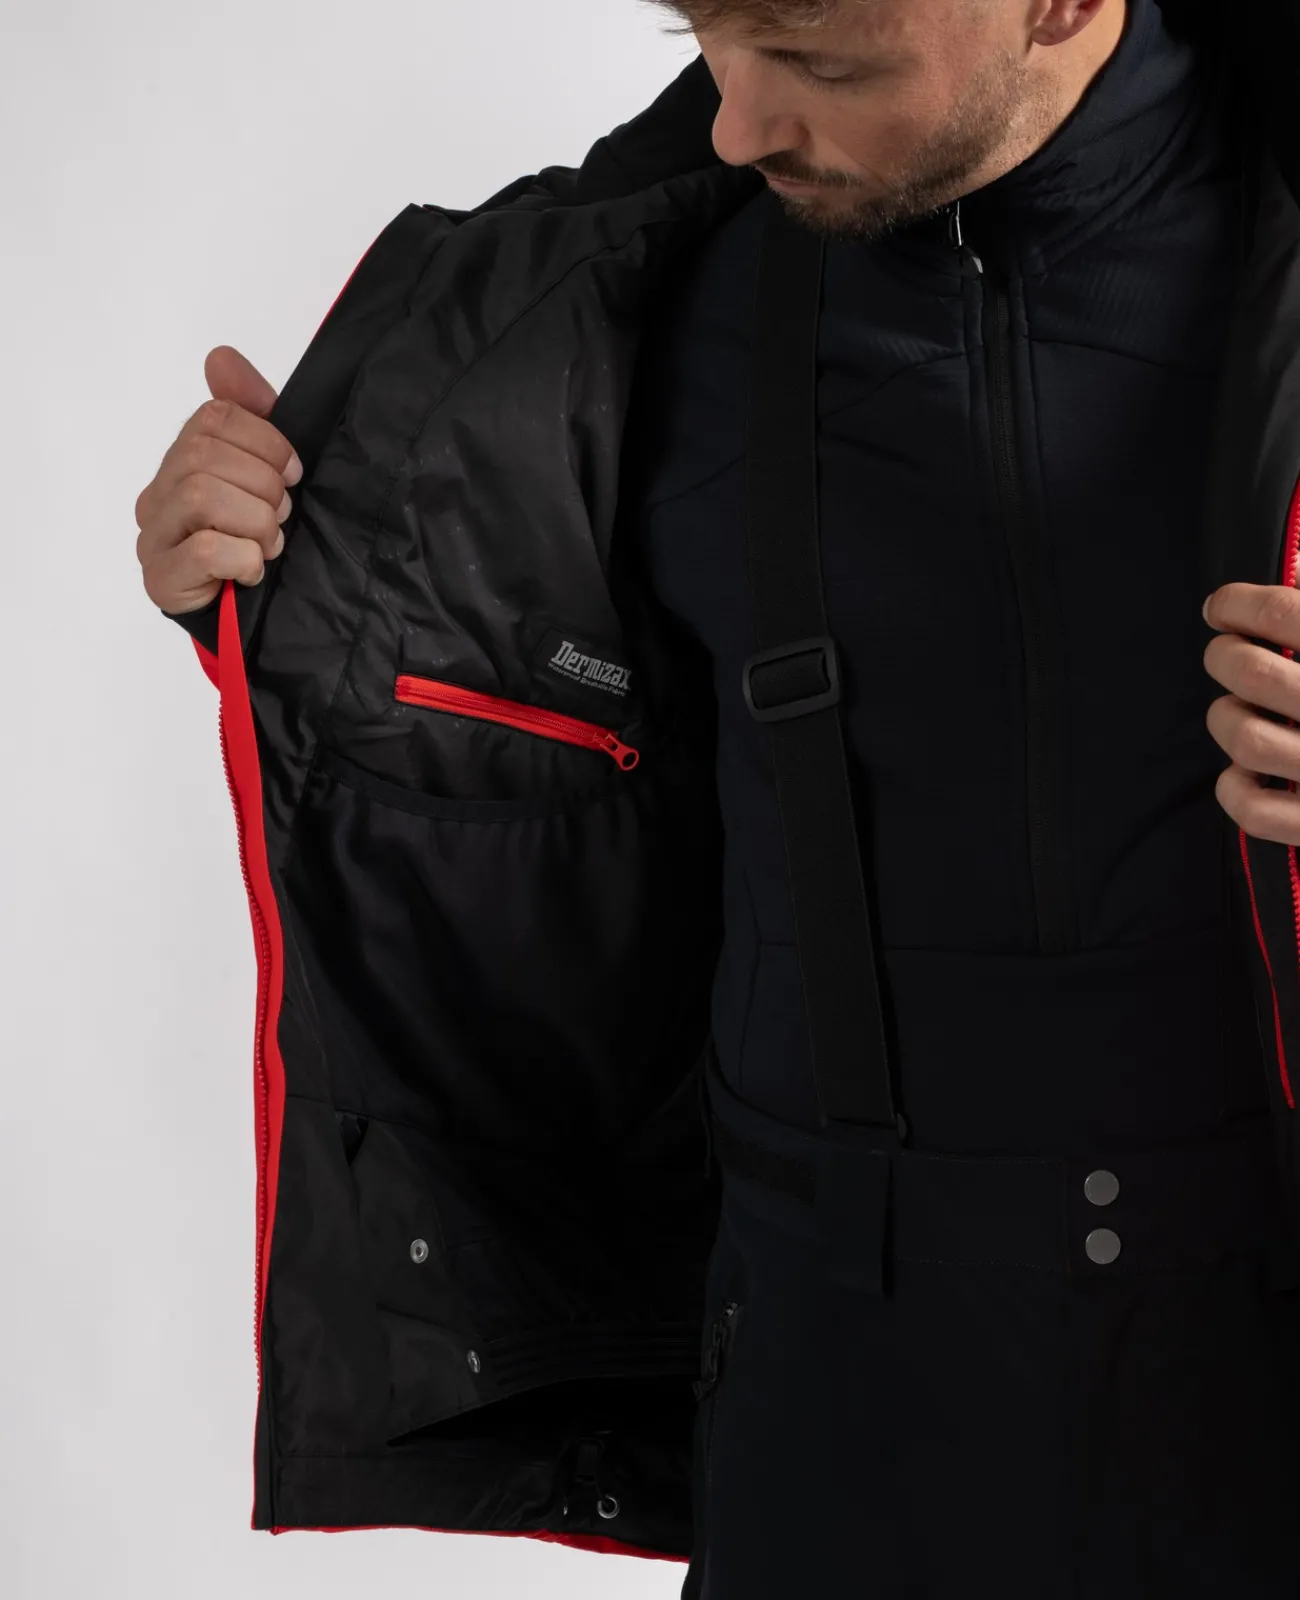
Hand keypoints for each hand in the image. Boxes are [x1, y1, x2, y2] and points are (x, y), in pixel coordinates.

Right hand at [136, 346, 302, 615]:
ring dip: (256, 522)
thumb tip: (220, 356)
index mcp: (181, 461)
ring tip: (269, 544)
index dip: (265, 439)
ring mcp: (153, 538)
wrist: (258, 619)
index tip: (292, 472)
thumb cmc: (260, 542)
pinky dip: (244, 557)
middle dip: (262, 485)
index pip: (213, 418)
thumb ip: (250, 414)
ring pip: (202, 497)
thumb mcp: (268, 473)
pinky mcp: (162, 580)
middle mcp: (156, 495)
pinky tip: (252, 571)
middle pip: (203, 456)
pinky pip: (206, 549)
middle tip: (282, 515)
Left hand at [1204, 581, 1299, 843]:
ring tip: (1239, 710)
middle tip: (1226, 654)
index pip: (1287, 613)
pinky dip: (1233, 788)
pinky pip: (1254, 809)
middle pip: (1254, 673)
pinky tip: (1245, 772)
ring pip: (1245, 738)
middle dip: (1224, 656)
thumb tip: (1297, 573)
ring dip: (1226, 718)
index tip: (1221, 607)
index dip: (1240, 604)